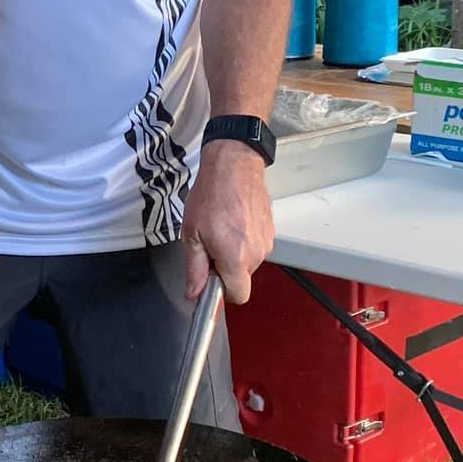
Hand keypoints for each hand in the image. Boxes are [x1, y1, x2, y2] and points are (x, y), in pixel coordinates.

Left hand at [181, 139, 274, 305]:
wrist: (234, 165)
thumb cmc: (211, 196)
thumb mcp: (192, 234)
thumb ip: (195, 268)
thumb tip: (194, 293)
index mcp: (236, 258)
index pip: (238, 296)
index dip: (223, 291)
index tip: (210, 278)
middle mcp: (256, 254)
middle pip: (242, 278)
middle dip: (226, 269)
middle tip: (210, 245)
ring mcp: (266, 241)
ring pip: (249, 262)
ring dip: (234, 253)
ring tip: (221, 228)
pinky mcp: (270, 230)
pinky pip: (255, 246)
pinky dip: (244, 240)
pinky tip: (233, 221)